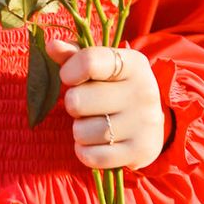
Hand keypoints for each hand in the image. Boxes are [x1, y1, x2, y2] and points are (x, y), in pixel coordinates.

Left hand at [45, 38, 164, 171]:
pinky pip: (92, 156)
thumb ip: (74, 55)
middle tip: (86, 104)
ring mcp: (143, 124)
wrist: (152, 122)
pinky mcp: (140, 152)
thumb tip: (51, 46)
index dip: (69, 71)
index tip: (70, 77)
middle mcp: (143, 92)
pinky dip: (85, 151)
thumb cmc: (116, 87)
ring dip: (79, 129)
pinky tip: (95, 142)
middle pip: (77, 100)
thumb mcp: (102, 66)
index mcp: (133, 63)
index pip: (89, 62)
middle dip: (73, 104)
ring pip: (82, 131)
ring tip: (92, 123)